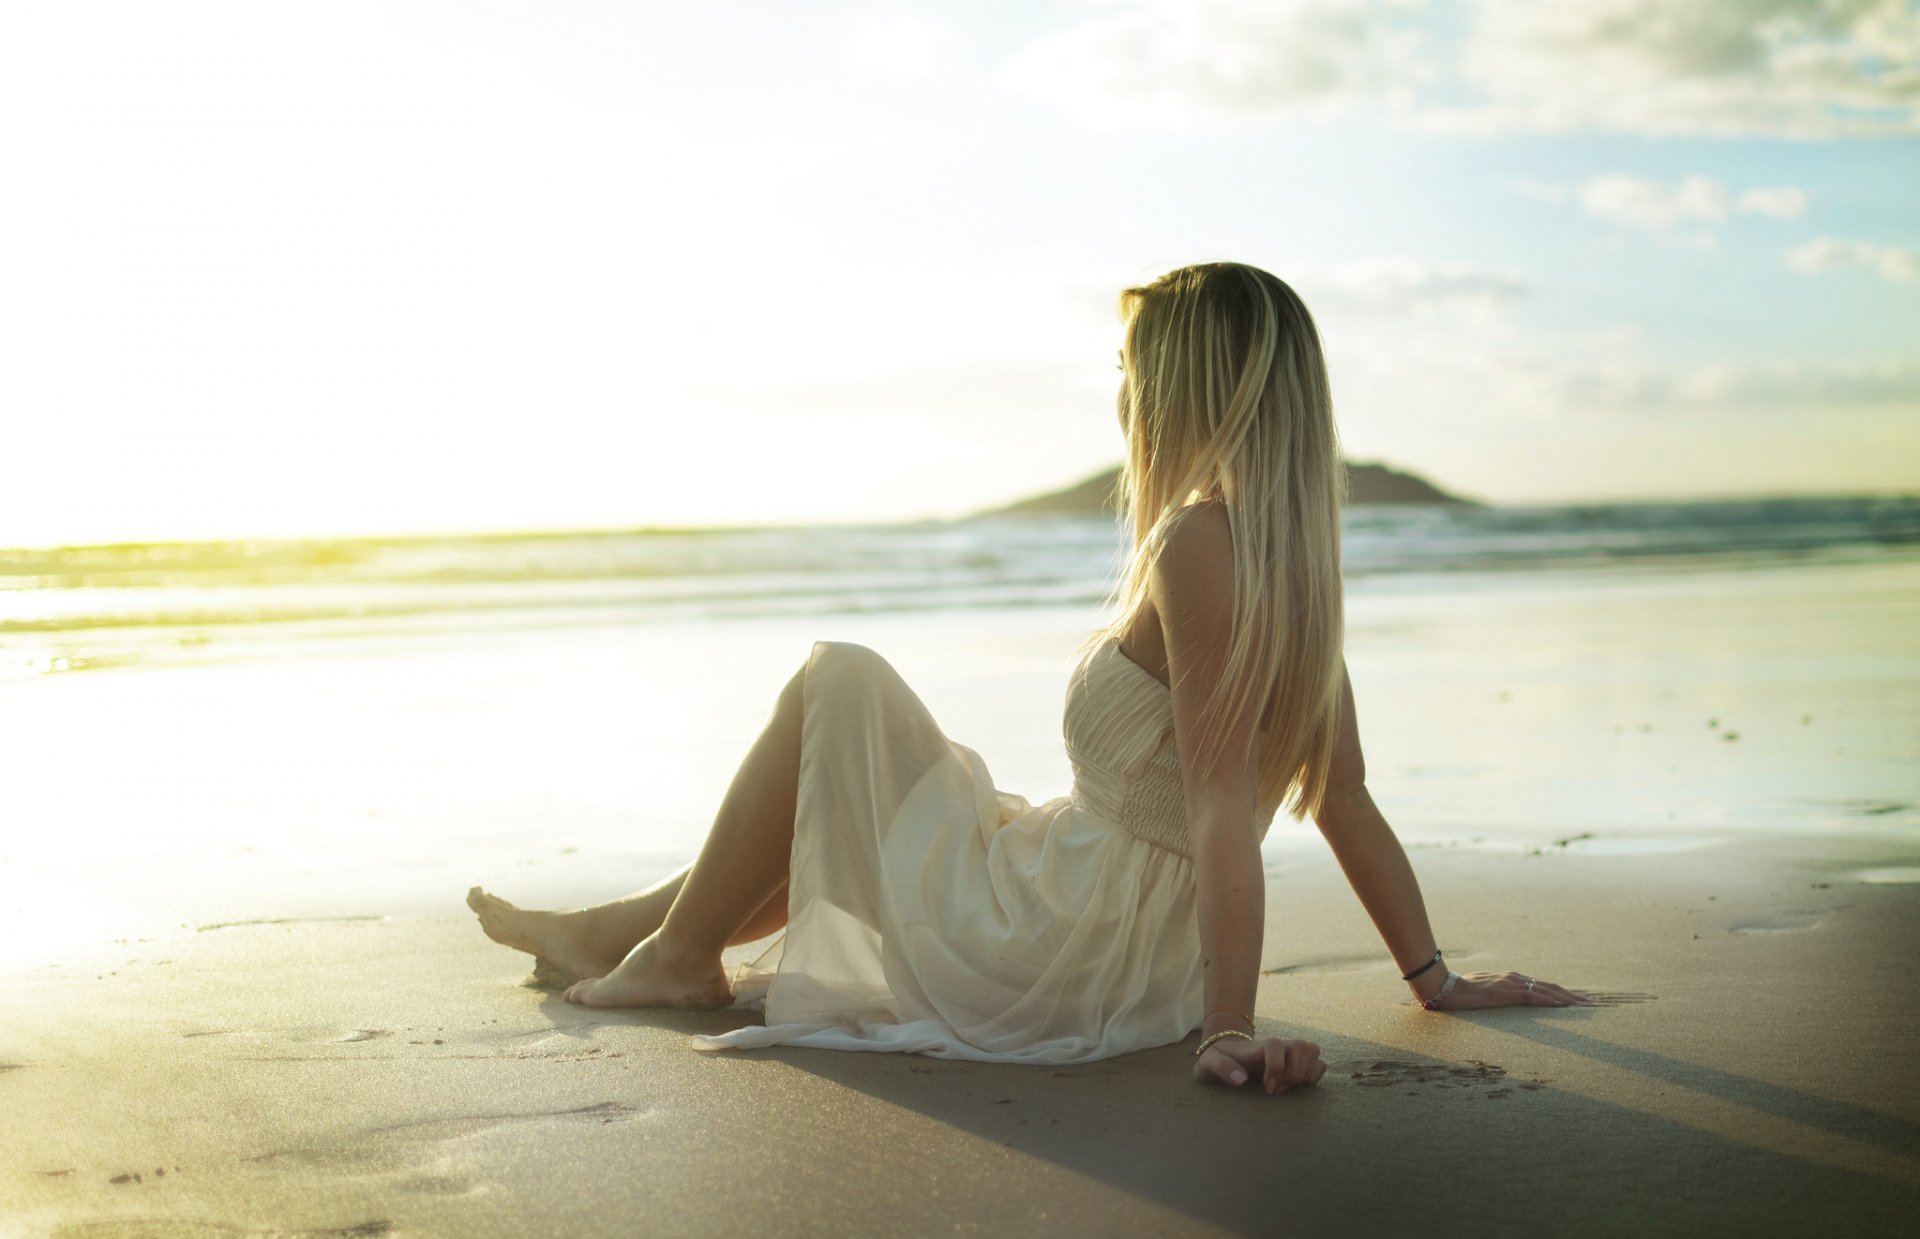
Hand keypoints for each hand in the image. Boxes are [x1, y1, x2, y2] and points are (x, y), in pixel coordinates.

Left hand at [1192, 1035, 1327, 1094]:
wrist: (1224, 1058)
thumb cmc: (1217, 1062)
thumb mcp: (1208, 1063)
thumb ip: (1220, 1067)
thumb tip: (1241, 1079)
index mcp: (1257, 1047)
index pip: (1275, 1045)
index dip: (1276, 1066)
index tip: (1268, 1088)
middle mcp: (1278, 1047)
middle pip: (1301, 1046)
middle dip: (1294, 1072)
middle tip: (1277, 1090)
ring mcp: (1289, 1054)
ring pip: (1313, 1050)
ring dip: (1306, 1073)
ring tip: (1289, 1089)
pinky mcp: (1298, 1064)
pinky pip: (1319, 1063)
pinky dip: (1314, 1077)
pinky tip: (1298, 1089)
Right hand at [1424, 970, 1590, 1009]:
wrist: (1444, 987)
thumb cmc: (1459, 991)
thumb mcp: (1481, 992)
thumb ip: (1493, 994)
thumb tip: (1497, 1000)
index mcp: (1510, 979)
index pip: (1541, 985)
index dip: (1561, 992)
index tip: (1577, 999)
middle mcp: (1514, 978)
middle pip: (1550, 986)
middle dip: (1573, 995)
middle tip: (1592, 1002)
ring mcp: (1511, 984)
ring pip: (1547, 990)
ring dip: (1568, 998)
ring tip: (1585, 1005)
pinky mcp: (1505, 993)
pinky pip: (1533, 997)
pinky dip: (1550, 1001)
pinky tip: (1563, 1005)